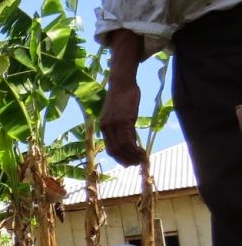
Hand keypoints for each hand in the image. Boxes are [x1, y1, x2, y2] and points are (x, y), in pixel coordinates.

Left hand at [101, 29, 147, 166]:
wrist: (122, 82)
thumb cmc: (123, 97)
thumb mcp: (119, 115)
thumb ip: (121, 127)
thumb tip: (130, 140)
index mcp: (103, 127)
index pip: (110, 149)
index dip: (120, 158)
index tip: (129, 163)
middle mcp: (106, 127)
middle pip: (115, 151)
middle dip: (127, 160)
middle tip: (137, 164)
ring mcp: (113, 124)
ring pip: (122, 147)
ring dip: (133, 156)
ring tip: (142, 159)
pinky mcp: (123, 120)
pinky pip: (129, 139)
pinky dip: (136, 148)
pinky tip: (142, 150)